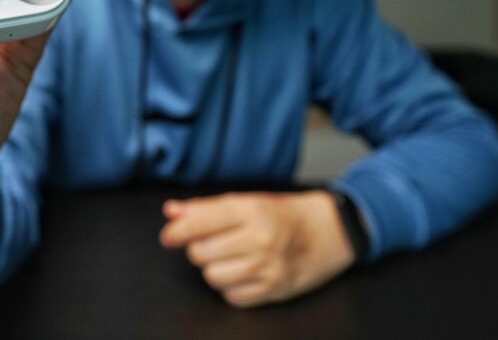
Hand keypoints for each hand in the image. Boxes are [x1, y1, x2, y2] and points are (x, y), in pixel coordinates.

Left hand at [160, 190, 355, 307]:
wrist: (328, 233)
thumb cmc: (282, 214)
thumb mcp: (247, 201)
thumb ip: (206, 208)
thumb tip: (171, 212)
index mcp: (251, 210)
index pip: (200, 222)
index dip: (177, 231)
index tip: (168, 237)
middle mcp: (260, 239)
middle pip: (201, 253)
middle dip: (199, 248)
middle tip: (213, 242)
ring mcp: (268, 267)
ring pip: (213, 277)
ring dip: (213, 268)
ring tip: (228, 257)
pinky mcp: (274, 290)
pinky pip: (231, 297)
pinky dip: (230, 287)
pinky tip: (242, 273)